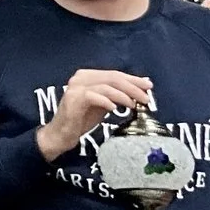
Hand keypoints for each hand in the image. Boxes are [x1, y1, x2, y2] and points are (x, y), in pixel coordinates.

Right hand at [37, 69, 151, 160]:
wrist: (61, 134)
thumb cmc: (81, 119)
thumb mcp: (103, 105)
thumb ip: (117, 95)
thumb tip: (139, 90)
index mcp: (88, 76)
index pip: (115, 74)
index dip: (133, 80)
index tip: (148, 86)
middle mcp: (81, 77)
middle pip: (112, 78)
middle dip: (132, 87)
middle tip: (146, 97)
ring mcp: (76, 87)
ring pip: (106, 86)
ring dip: (123, 95)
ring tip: (134, 105)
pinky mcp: (73, 98)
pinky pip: (93, 96)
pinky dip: (107, 101)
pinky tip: (115, 109)